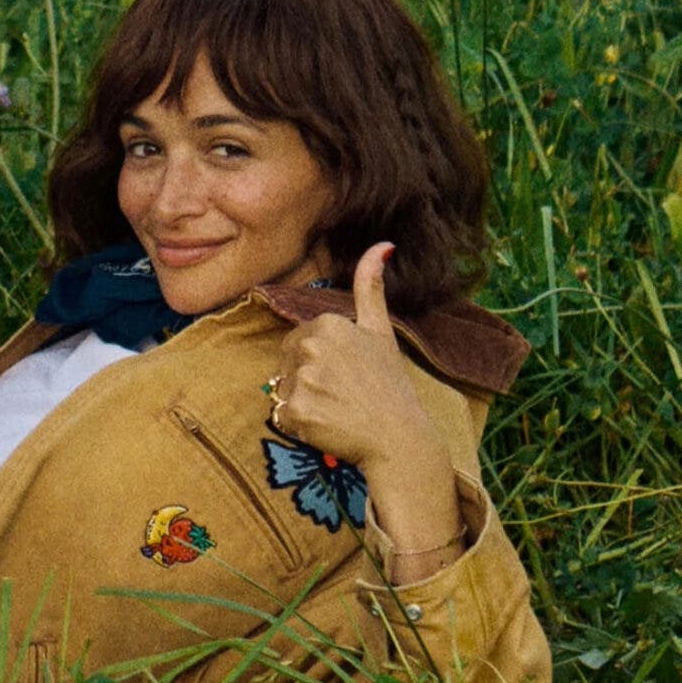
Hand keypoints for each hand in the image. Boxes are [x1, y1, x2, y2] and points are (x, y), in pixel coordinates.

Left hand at [269, 243, 438, 473]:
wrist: (399, 438)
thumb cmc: (390, 384)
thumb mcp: (380, 330)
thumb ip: (370, 287)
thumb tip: (382, 244)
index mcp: (327, 323)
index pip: (298, 341)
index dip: (318, 360)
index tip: (345, 374)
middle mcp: (312, 347)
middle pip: (287, 363)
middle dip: (306, 379)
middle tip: (340, 394)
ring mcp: (303, 380)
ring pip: (283, 389)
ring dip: (303, 402)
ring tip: (335, 410)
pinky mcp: (297, 412)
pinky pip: (282, 416)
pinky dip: (300, 425)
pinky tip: (327, 426)